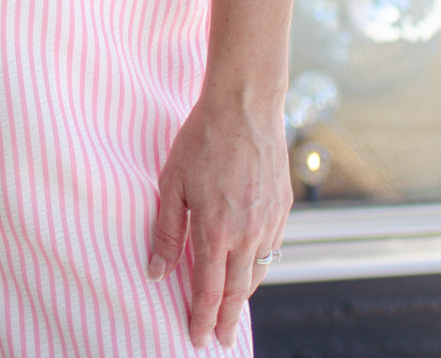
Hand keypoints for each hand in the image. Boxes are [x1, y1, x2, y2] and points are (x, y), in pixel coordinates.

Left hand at [146, 90, 290, 349]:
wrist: (245, 106)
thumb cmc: (202, 139)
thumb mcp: (172, 182)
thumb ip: (166, 230)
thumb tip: (157, 272)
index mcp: (217, 230)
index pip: (209, 290)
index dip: (202, 317)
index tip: (197, 338)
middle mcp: (248, 233)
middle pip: (237, 290)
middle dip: (227, 317)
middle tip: (220, 338)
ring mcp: (269, 221)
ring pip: (258, 272)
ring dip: (244, 294)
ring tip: (232, 308)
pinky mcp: (283, 207)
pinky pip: (272, 248)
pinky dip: (260, 265)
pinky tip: (250, 267)